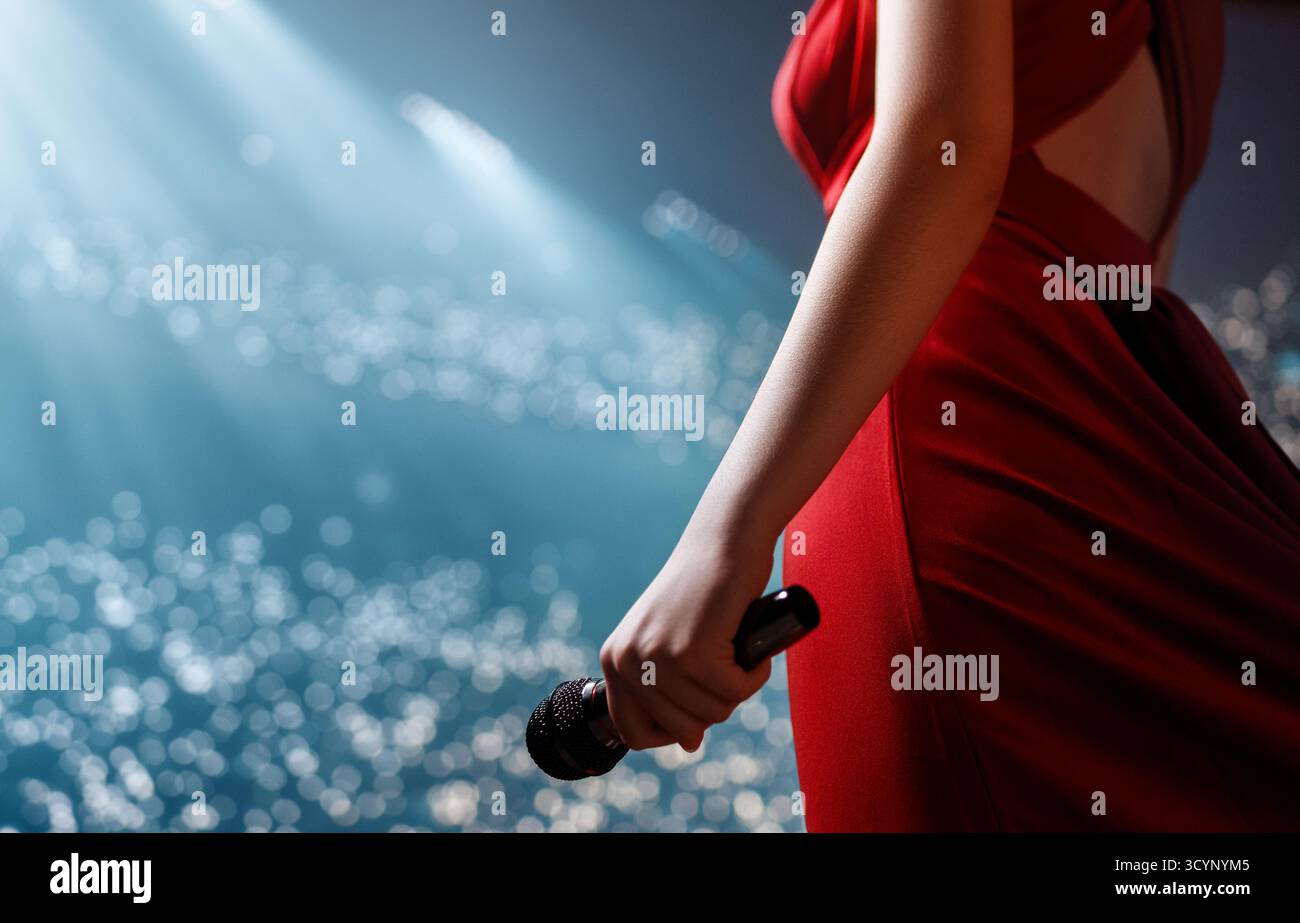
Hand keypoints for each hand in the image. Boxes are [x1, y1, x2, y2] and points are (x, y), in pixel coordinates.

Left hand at [599, 527, 775, 751]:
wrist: (722, 540)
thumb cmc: (702, 591)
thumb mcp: (670, 642)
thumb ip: (666, 689)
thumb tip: (687, 745)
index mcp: (614, 659)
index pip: (633, 732)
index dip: (671, 731)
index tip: (696, 708)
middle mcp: (628, 660)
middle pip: (681, 729)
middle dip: (714, 706)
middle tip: (726, 666)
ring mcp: (659, 657)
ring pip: (713, 713)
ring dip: (737, 688)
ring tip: (739, 651)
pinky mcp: (695, 652)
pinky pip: (736, 691)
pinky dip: (754, 675)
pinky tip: (753, 649)